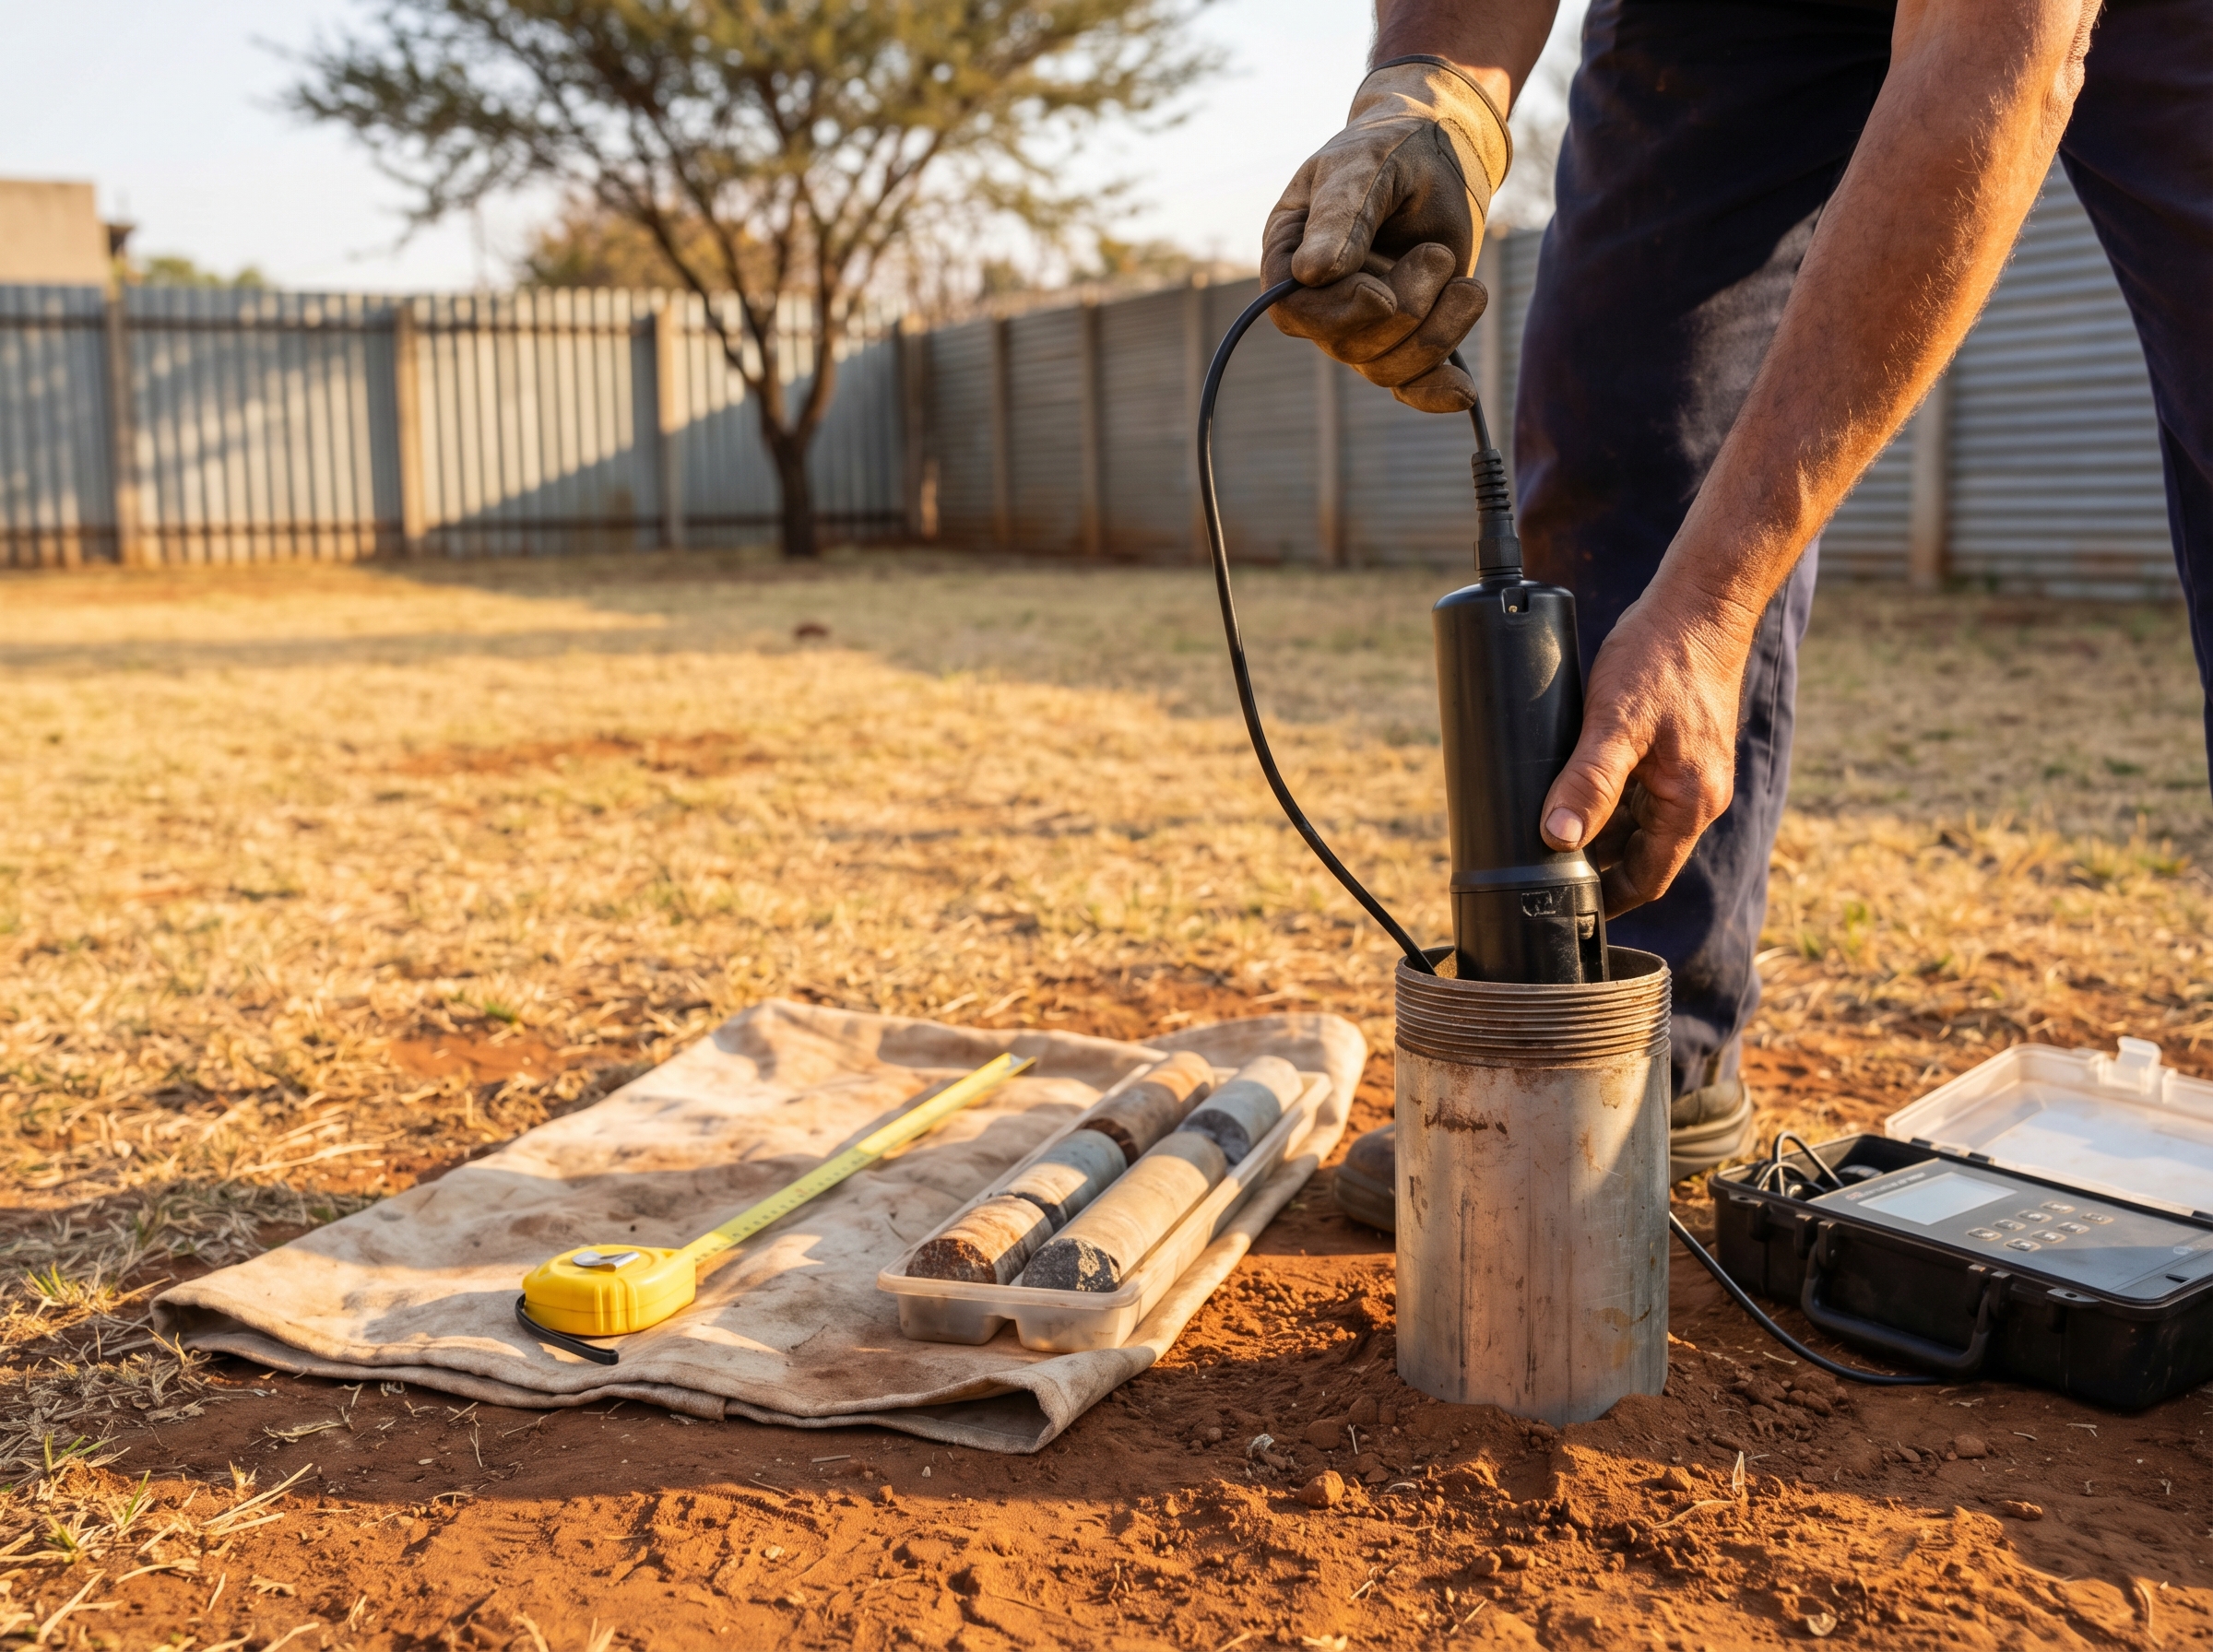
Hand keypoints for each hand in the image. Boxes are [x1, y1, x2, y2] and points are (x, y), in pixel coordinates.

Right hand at [1263, 57, 1511, 412]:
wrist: (1444, 152)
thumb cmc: (1395, 149)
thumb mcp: (1367, 165)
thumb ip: (1342, 213)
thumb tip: (1309, 273)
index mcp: (1290, 254)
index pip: (1292, 312)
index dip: (1337, 313)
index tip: (1381, 295)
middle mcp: (1319, 299)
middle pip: (1346, 344)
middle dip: (1404, 308)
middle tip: (1438, 255)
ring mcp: (1361, 324)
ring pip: (1386, 366)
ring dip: (1437, 332)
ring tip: (1468, 285)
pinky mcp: (1405, 337)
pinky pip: (1410, 383)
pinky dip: (1435, 391)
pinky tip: (1463, 391)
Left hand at [1538, 592, 1760, 915]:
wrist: (1699, 605)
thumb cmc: (1662, 659)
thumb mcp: (1615, 723)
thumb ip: (1588, 782)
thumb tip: (1558, 838)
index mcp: (1690, 803)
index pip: (1647, 878)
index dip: (1606, 901)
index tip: (1564, 910)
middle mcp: (1698, 795)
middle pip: (1640, 853)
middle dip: (1594, 865)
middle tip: (1540, 868)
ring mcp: (1691, 771)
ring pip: (1637, 821)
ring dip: (1597, 828)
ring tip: (1546, 830)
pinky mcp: (1679, 748)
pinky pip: (1640, 789)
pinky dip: (1607, 796)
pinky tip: (1571, 786)